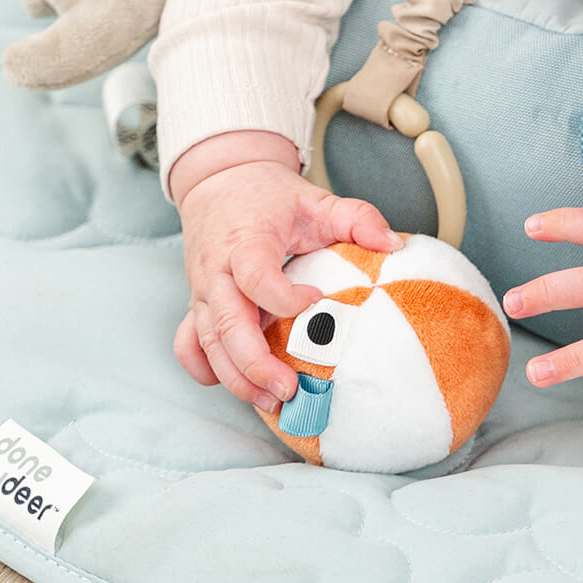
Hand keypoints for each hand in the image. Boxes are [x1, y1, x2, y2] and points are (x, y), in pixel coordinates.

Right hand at [172, 134, 399, 411]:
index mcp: (245, 242)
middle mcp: (216, 271)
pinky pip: (188, 345)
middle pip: (227, 325)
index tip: (317, 299)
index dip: (284, 297)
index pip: (256, 277)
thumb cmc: (270, 196)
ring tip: (273, 402)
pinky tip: (238, 385)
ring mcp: (202, 292)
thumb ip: (357, 217)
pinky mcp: (196, 305)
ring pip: (208, 344)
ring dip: (237, 378)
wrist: (222, 180)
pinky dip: (206, 369)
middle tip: (290, 390)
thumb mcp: (316, 199)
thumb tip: (394, 246)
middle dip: (256, 364)